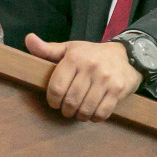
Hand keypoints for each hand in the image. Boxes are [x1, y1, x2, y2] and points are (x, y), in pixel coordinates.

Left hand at [24, 33, 142, 121]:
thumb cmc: (92, 54)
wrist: (127, 54)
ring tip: (79, 112)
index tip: (55, 102)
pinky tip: (93, 112)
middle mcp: (90, 67)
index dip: (52, 100)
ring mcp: (105, 79)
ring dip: (80, 115)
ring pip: (85, 109)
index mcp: (74, 57)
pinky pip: (102, 113)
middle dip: (66, 110)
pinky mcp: (118, 90)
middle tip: (67, 109)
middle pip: (70, 101)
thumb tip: (28, 39)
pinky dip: (95, 117)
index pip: (56, 87)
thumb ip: (47, 49)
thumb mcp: (70, 48)